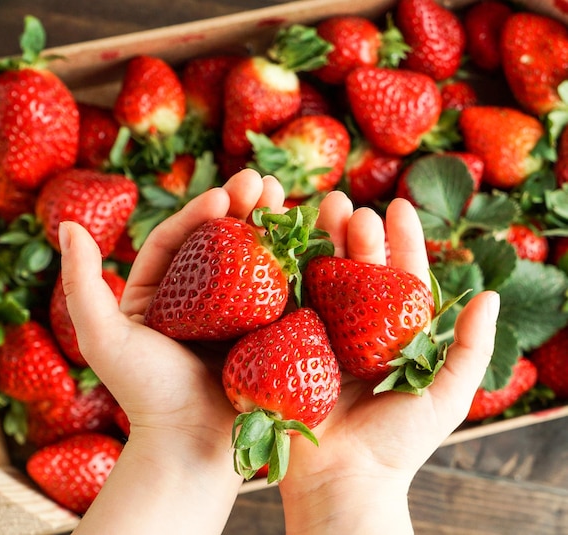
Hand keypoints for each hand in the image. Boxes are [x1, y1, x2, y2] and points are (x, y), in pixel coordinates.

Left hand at [61, 169, 284, 533]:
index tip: (224, 194)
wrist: (191, 447)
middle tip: (262, 182)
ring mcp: (235, 314)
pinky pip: (279, 290)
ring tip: (285, 196)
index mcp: (160, 293)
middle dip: (242, 207)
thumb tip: (67, 224)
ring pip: (252, 259)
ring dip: (269, 225)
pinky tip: (306, 236)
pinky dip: (292, 261)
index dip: (200, 211)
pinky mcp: (266, 331)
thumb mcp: (103, 338)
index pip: (179, 240)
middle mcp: (198, 299)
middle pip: (220, 242)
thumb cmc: (145, 395)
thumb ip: (81, 283)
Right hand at [279, 193, 499, 534]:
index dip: (403, 242)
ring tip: (322, 209)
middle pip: (359, 272)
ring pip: (323, 279)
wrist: (341, 481)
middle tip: (353, 208)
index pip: (401, 279)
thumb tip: (491, 297)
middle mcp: (357, 330)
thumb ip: (470, 348)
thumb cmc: (397, 444)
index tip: (398, 206)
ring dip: (322, 243)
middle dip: (358, 236)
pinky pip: (288, 304)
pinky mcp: (287, 346)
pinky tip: (285, 245)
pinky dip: (287, 273)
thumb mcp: (445, 396)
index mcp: (394, 336)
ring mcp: (320, 336)